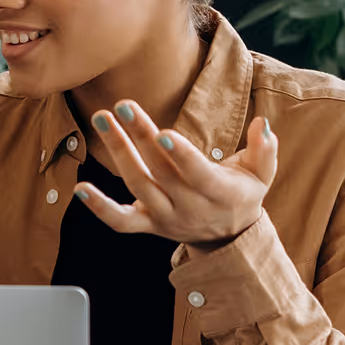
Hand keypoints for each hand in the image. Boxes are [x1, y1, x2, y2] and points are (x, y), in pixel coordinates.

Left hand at [80, 101, 278, 248]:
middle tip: (123, 106)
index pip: (198, 174)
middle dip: (140, 137)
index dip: (180, 155)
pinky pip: (121, 222)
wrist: (228, 238)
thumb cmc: (242, 194)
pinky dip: (99, 208)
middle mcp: (189, 207)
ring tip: (102, 119)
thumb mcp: (262, 174)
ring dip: (117, 152)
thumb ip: (264, 149)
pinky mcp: (147, 225)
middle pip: (160, 172)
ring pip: (137, 186)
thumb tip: (261, 125)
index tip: (162, 132)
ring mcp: (166, 217)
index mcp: (220, 193)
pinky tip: (80, 188)